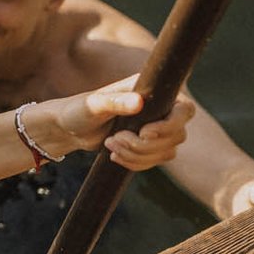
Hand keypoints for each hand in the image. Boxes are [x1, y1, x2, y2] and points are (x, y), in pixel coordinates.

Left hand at [51, 75, 195, 170]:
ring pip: (167, 152)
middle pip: (177, 136)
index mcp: (152, 91)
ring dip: (138, 155)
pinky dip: (136, 162)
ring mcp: (157, 127)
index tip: (144, 133)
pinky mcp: (150, 145)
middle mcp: (160, 108)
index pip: (185, 110)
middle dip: (144, 145)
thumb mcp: (94, 105)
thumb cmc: (79, 110)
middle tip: (114, 139)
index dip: (170, 125)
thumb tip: (138, 102)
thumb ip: (115, 102)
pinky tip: (115, 156)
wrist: (69, 128)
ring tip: (111, 145)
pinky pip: (157, 160)